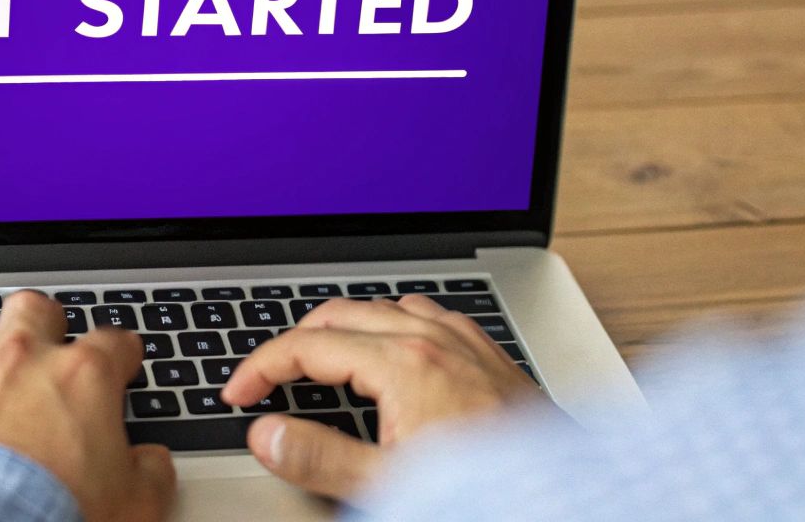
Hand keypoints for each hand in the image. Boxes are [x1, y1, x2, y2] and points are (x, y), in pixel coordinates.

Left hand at [0, 291, 175, 520]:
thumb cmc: (58, 519)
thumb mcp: (136, 503)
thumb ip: (149, 471)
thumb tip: (153, 464)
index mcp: (82, 377)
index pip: (114, 341)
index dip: (121, 354)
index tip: (120, 365)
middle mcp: (20, 360)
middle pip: (34, 307)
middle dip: (42, 321)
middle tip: (46, 345)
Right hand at [221, 294, 545, 497]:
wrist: (565, 496)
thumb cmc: (489, 491)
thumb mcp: (389, 483)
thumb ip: (319, 457)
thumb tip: (266, 436)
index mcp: (404, 363)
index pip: (309, 346)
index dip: (262, 367)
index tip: (239, 393)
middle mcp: (434, 338)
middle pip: (341, 314)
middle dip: (295, 342)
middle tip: (268, 377)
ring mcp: (465, 340)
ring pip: (384, 307)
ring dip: (344, 328)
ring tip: (319, 360)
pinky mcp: (487, 351)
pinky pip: (427, 314)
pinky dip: (391, 324)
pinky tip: (391, 350)